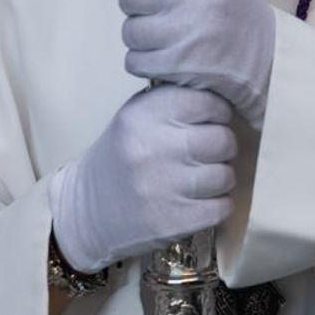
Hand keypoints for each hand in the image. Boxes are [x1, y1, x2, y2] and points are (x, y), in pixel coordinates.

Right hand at [49, 84, 236, 272]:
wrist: (87, 210)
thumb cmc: (122, 157)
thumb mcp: (136, 117)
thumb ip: (175, 102)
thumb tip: (226, 93)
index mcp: (144, 115)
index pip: (207, 102)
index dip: (217, 113)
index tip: (210, 122)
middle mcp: (152, 148)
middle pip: (223, 140)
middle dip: (223, 147)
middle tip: (208, 153)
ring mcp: (163, 187)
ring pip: (225, 176)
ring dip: (221, 178)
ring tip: (201, 179)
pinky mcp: (172, 221)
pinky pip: (221, 208)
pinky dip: (217, 206)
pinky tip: (199, 202)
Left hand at [116, 0, 276, 124]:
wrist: (267, 59)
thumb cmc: (232, 11)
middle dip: (136, 4)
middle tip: (158, 11)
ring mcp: (184, 29)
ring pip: (129, 31)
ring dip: (141, 36)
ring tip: (166, 37)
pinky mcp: (176, 63)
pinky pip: (134, 60)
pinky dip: (145, 61)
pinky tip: (167, 57)